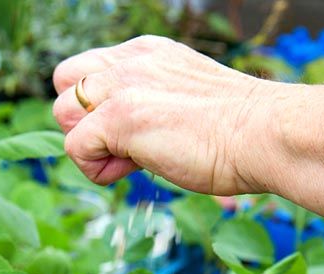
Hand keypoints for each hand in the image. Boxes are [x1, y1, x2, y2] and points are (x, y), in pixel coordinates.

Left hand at [52, 35, 284, 194]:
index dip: (96, 110)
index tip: (133, 134)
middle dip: (82, 123)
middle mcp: (129, 61)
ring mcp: (123, 86)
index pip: (87, 72)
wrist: (264, 135)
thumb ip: (148, 106)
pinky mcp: (121, 117)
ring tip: (132, 160)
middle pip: (63, 85)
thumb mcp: (183, 103)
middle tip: (124, 147)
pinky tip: (134, 170)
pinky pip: (74, 148)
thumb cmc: (236, 133)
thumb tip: (126, 141)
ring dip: (89, 146)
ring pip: (60, 114)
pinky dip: (98, 171)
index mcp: (144, 53)